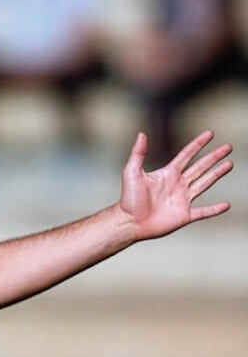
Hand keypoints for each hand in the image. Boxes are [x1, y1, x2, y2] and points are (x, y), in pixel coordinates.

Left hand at [118, 131, 232, 240]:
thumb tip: (141, 134)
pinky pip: (203, 211)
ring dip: (217, 174)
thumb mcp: (131, 172)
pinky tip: (226, 205)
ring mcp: (182, 199)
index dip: (198, 144)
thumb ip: (138, 154)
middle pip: (200, 167)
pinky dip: (214, 209)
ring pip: (205, 184)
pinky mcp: (184, 215)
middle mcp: (177, 184)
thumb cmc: (128, 199)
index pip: (187, 155)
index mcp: (168, 174)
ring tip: (229, 164)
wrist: (129, 223)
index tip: (209, 134)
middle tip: (227, 147)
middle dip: (214, 156)